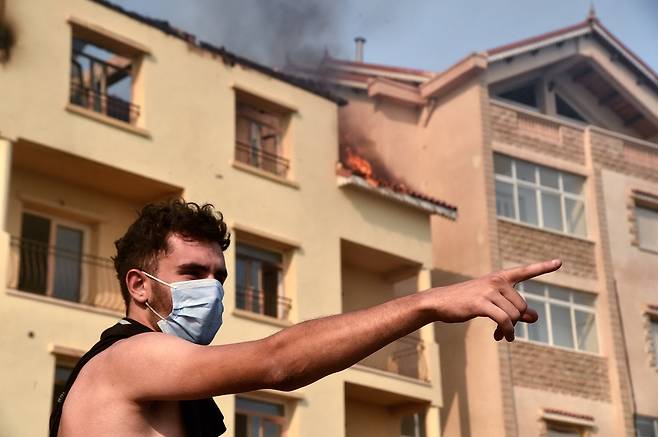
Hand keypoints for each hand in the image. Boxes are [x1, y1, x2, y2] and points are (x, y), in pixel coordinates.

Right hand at [430, 259, 561, 341]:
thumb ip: (514, 309)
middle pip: (522, 307)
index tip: (559, 262)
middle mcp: (497, 281)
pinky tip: (500, 337)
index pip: (525, 271)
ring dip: (509, 330)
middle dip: (516, 322)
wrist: (440, 302)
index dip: (543, 267)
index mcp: (500, 277)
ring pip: (514, 316)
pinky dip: (505, 332)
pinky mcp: (481, 303)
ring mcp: (489, 291)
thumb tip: (535, 318)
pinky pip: (504, 321)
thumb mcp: (492, 303)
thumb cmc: (466, 302)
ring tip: (500, 334)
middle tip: (505, 331)